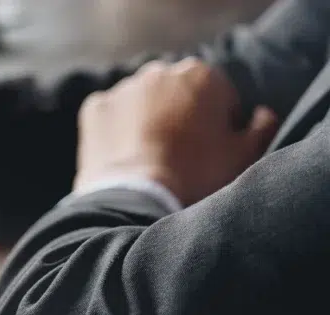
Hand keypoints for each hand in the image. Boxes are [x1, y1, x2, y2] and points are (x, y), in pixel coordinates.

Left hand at [74, 58, 278, 206]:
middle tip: (179, 156)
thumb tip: (262, 114)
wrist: (137, 201)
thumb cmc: (196, 177)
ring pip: (142, 102)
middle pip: (177, 95)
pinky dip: (115, 131)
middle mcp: (161, 71)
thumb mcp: (244, 156)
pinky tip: (124, 157)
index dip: (220, 126)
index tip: (212, 152)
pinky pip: (110, 116)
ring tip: (149, 159)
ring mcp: (124, 88)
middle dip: (180, 117)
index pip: (219, 97)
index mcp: (203, 75)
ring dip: (147, 120)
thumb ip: (262, 127)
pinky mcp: (94, 108)